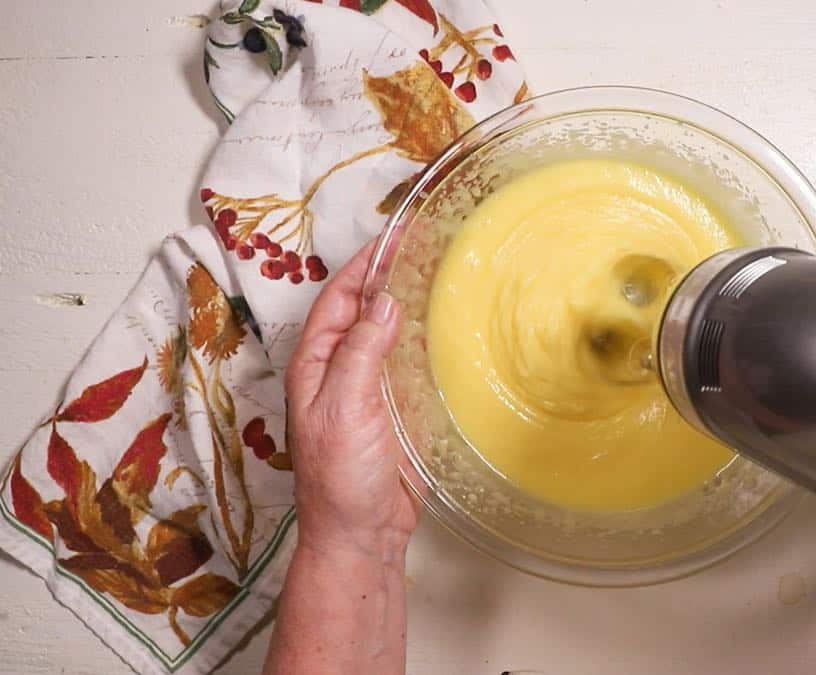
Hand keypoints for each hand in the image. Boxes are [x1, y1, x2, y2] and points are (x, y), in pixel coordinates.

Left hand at [284, 241, 416, 560]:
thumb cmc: (340, 477)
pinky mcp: (397, 407)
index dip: (365, 264)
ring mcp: (369, 387)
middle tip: (428, 243)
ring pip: (389, 331)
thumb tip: (383, 302)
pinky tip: (449, 325)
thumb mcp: (344, 407)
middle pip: (365, 308)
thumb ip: (361, 352)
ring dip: (411, 303)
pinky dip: (427, 338)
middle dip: (391, 274)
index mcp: (316, 363)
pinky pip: (411, 361)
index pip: (339, 297)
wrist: (361, 533)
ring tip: (444, 272)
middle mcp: (340, 368)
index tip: (397, 234)